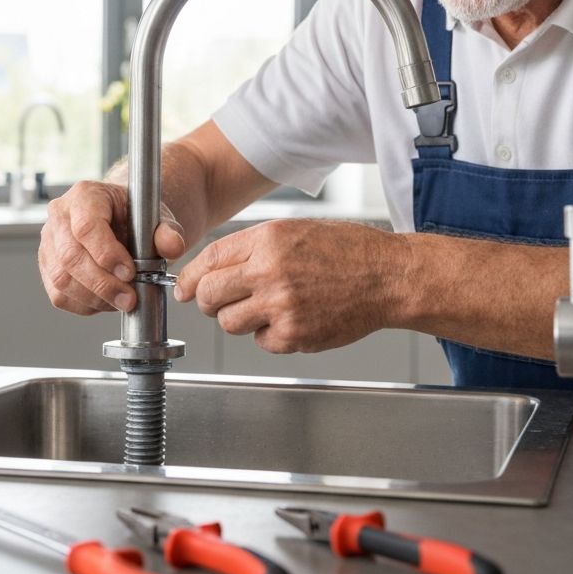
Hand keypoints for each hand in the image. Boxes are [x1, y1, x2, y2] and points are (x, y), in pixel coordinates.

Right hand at [39, 180, 186, 315]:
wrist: (123, 220)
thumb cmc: (136, 216)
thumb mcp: (158, 217)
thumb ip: (167, 231)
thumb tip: (172, 246)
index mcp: (85, 195)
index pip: (86, 227)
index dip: (107, 255)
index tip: (129, 272)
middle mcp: (60, 215)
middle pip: (71, 257)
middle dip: (103, 284)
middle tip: (129, 298)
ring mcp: (49, 242)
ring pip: (62, 279)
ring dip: (95, 298)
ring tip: (122, 300)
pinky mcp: (47, 266)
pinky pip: (59, 294)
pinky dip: (85, 304)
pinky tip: (107, 301)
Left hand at [174, 219, 400, 352]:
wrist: (387, 277)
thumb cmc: (345, 251)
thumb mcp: (294, 231)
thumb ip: (251, 248)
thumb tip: (211, 268)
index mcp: (268, 240)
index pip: (209, 260)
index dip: (190, 277)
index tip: (185, 287)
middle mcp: (270, 272)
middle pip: (208, 295)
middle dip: (206, 301)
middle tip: (217, 302)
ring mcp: (282, 306)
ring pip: (229, 323)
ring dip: (237, 319)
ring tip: (264, 307)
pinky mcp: (295, 335)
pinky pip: (261, 342)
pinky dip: (269, 335)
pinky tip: (290, 318)